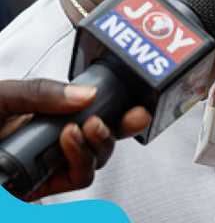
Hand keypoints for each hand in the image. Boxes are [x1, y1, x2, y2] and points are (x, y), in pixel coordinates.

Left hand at [0, 79, 151, 200]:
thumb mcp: (1, 97)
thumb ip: (40, 92)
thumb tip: (86, 93)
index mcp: (42, 114)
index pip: (87, 110)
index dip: (116, 106)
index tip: (136, 103)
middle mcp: (50, 140)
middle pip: (100, 137)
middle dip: (119, 127)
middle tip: (128, 116)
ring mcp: (48, 165)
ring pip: (95, 160)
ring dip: (99, 143)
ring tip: (83, 129)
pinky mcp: (41, 186)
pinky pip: (77, 179)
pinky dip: (81, 161)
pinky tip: (69, 142)